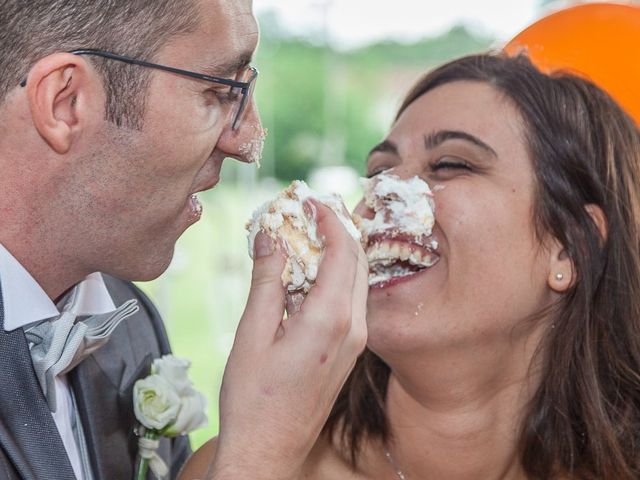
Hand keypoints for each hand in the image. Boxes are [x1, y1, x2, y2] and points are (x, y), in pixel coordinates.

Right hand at [207, 199, 367, 478]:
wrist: (269, 449)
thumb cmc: (253, 398)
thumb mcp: (252, 333)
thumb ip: (267, 280)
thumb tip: (272, 236)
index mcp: (330, 320)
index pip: (343, 251)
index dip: (329, 219)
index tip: (310, 200)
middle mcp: (353, 328)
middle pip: (358, 261)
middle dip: (338, 229)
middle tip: (311, 211)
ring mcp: (356, 342)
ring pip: (358, 280)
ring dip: (339, 252)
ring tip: (309, 234)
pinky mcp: (350, 352)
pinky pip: (351, 302)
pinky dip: (336, 277)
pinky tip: (310, 273)